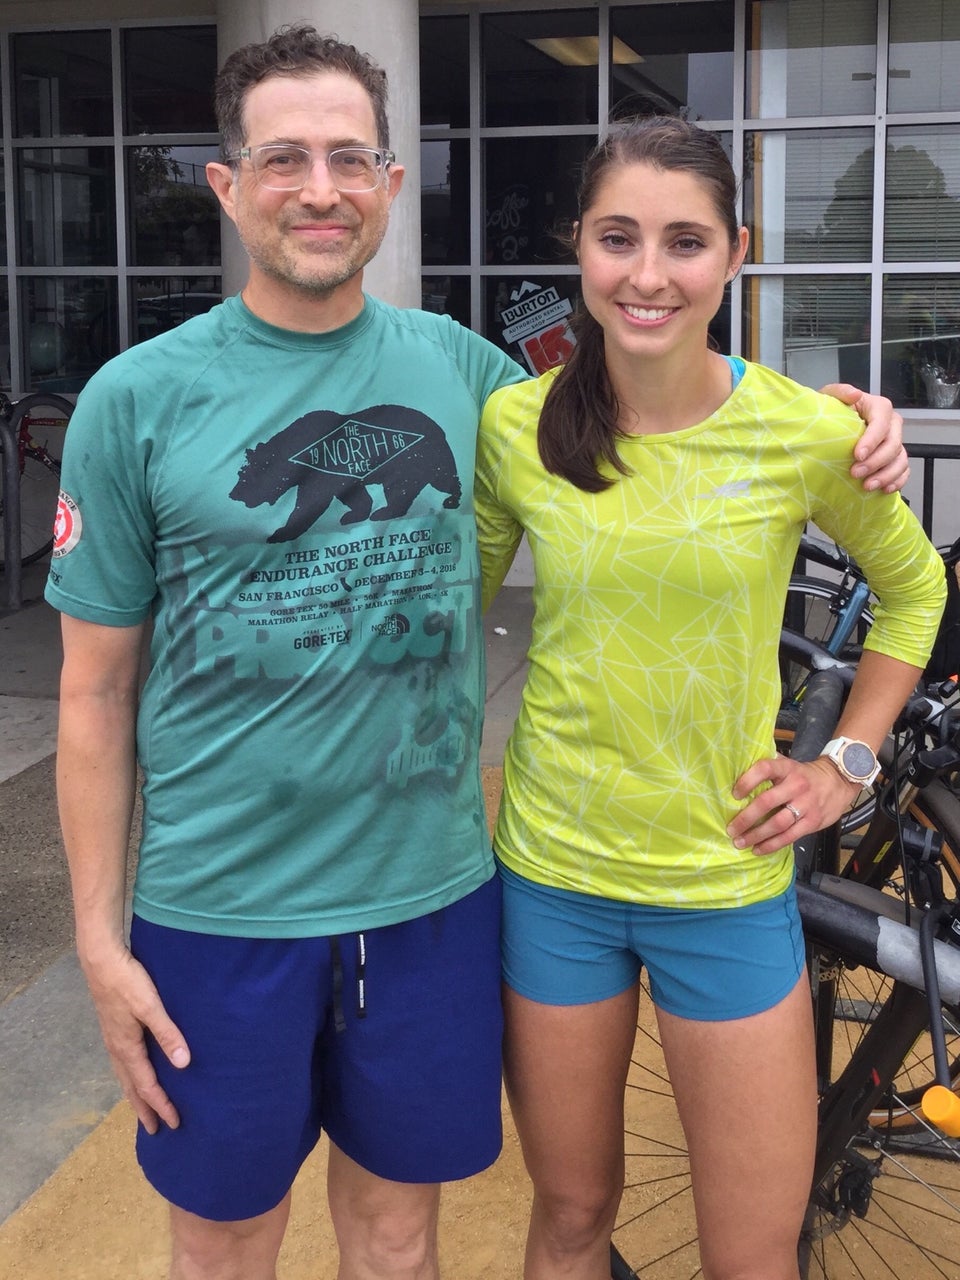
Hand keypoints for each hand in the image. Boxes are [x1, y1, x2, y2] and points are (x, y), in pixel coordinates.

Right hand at [80, 943, 190, 1133]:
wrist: (101, 960)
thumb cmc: (127, 981)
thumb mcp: (150, 1006)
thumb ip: (167, 1033)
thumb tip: (183, 1064)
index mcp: (126, 1048)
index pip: (147, 1085)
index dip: (161, 1105)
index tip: (174, 1122)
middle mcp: (116, 1049)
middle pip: (131, 1087)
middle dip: (143, 1108)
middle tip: (154, 1129)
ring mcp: (112, 1039)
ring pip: (124, 1076)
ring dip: (135, 1094)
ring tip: (143, 1108)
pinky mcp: (113, 1028)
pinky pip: (122, 1063)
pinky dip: (130, 1076)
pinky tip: (135, 1072)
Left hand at [727, 754, 860, 855]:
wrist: (839, 782)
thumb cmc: (804, 775)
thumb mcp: (789, 764)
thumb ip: (769, 766)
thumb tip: (737, 769)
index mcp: (787, 768)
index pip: (764, 769)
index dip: (747, 781)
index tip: (734, 794)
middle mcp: (796, 786)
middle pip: (767, 802)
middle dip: (746, 818)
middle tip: (731, 828)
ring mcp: (806, 805)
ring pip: (777, 823)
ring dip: (756, 835)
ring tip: (740, 842)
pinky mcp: (812, 822)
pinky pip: (789, 837)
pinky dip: (771, 845)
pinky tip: (758, 849)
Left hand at [819, 383, 907, 493]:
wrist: (830, 429)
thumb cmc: (831, 412)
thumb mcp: (829, 398)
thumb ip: (840, 392)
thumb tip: (855, 395)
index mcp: (878, 407)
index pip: (881, 422)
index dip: (872, 440)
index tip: (857, 455)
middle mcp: (891, 424)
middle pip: (893, 444)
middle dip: (875, 461)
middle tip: (855, 473)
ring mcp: (895, 442)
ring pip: (900, 459)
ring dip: (886, 475)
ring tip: (867, 486)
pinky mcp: (895, 458)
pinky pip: (904, 470)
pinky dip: (897, 481)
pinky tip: (884, 489)